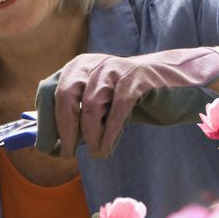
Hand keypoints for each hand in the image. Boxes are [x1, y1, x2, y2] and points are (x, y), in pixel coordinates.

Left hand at [35, 47, 218, 157]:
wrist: (174, 84)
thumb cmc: (132, 99)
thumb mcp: (100, 103)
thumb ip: (76, 115)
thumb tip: (48, 141)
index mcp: (78, 67)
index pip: (49, 91)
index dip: (44, 121)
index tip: (47, 147)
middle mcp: (93, 63)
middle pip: (65, 96)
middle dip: (63, 130)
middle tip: (66, 154)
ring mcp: (115, 69)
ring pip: (90, 105)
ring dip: (90, 136)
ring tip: (95, 153)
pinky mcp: (136, 79)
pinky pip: (116, 109)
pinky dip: (109, 133)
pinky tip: (106, 148)